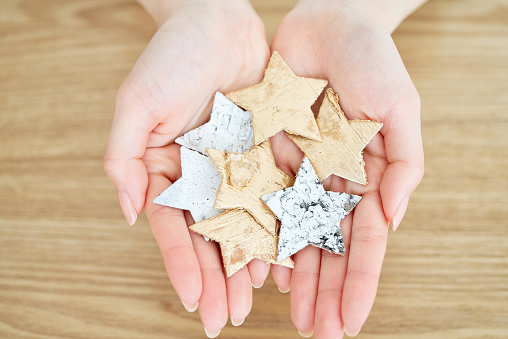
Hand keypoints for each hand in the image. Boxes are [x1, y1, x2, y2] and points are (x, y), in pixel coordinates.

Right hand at [103, 1, 269, 334]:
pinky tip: (286, 257)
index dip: (183, 265)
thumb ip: (125, 159)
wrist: (217, 21)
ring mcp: (235, 166)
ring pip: (244, 224)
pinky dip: (279, 226)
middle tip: (228, 319)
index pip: (175, 228)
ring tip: (256, 300)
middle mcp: (202, 174)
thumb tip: (130, 214)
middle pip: (210, 235)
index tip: (195, 302)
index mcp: (168, 168)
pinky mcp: (265, 152)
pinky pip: (274, 195)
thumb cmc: (171, 57)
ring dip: (249, 263)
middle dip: (218, 279)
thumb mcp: (136, 103)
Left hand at [269, 1, 423, 336]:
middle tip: (318, 332)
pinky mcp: (267, 155)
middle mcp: (330, 182)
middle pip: (327, 248)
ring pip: (294, 234)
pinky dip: (261, 235)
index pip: (362, 241)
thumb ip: (403, 164)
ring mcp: (298, 171)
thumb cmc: (371, 61)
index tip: (352, 321)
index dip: (360, 282)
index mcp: (366, 177)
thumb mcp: (401, 108)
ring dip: (294, 276)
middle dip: (325, 291)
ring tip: (291, 315)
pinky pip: (262, 201)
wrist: (328, 24)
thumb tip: (390, 219)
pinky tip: (261, 269)